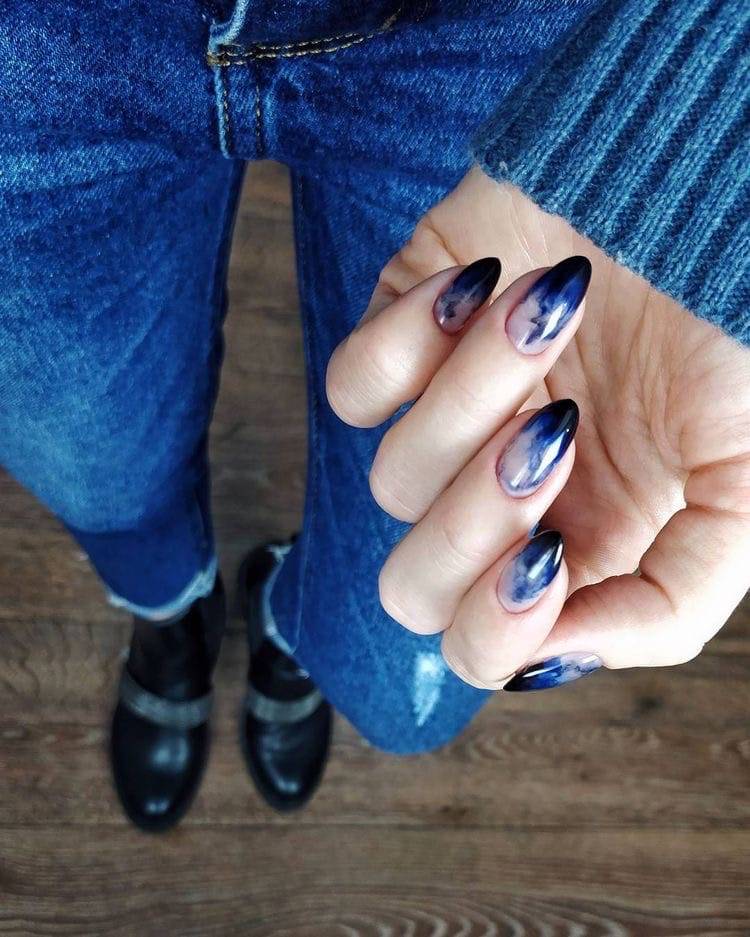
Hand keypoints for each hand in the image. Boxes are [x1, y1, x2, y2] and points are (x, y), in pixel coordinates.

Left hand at [325, 167, 749, 690]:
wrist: (697, 185)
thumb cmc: (736, 328)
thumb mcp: (747, 485)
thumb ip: (672, 598)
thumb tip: (563, 651)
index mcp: (576, 545)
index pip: (481, 646)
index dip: (496, 630)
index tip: (547, 560)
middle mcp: (503, 498)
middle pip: (412, 587)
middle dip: (475, 519)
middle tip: (554, 429)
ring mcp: (450, 422)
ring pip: (390, 479)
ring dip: (475, 393)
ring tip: (556, 310)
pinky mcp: (405, 341)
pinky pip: (351, 386)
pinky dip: (405, 341)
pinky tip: (482, 286)